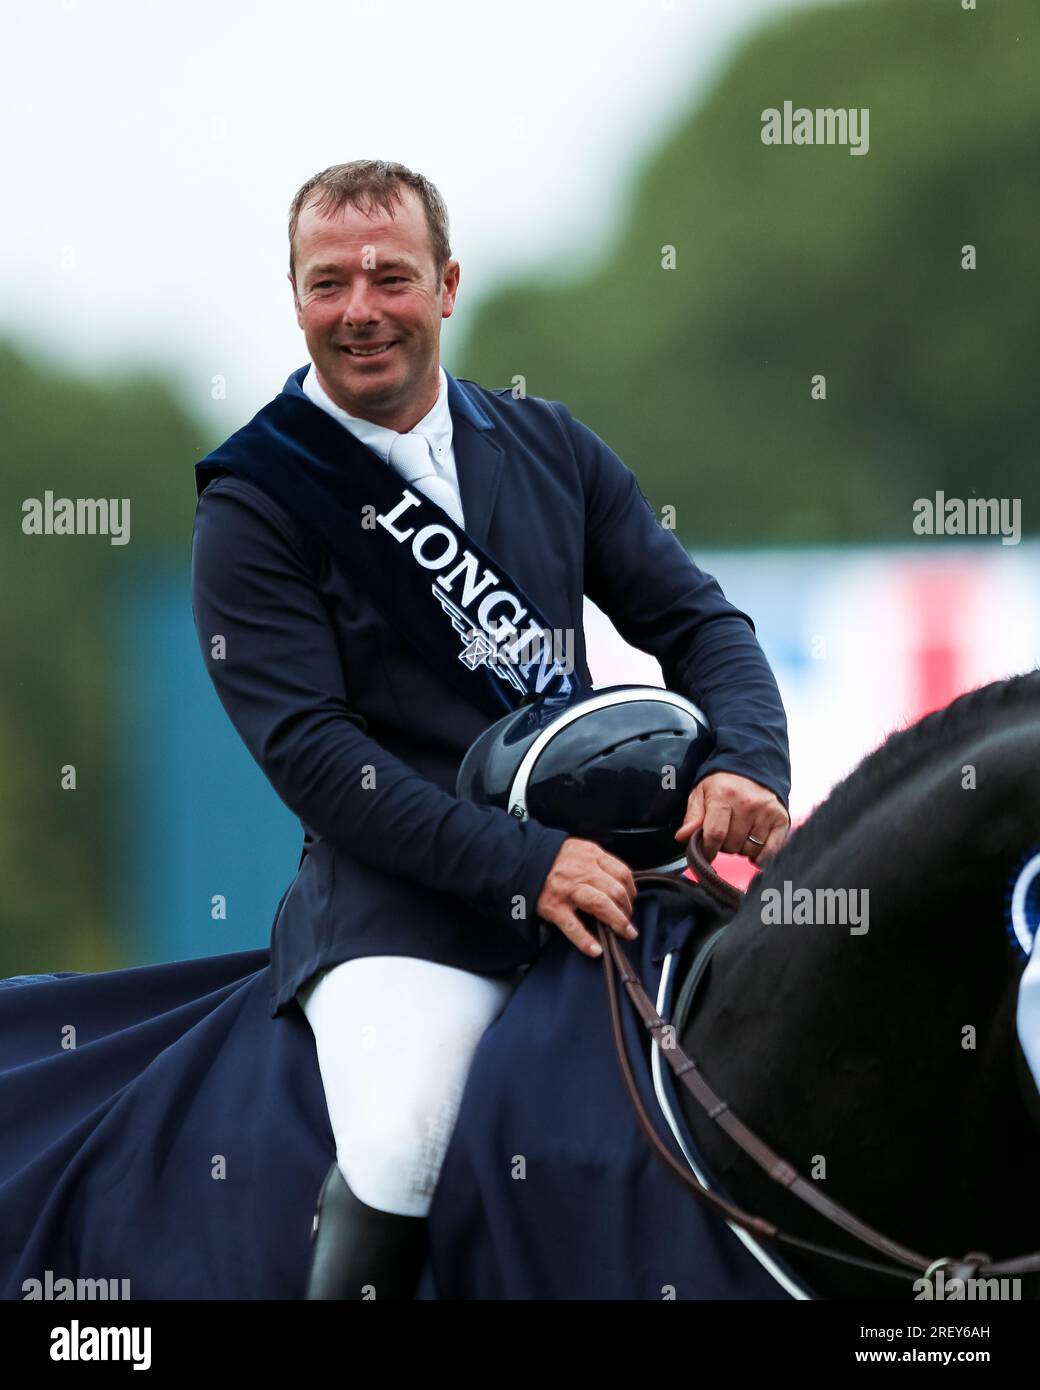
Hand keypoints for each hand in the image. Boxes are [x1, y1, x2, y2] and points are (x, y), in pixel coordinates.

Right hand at [535, 838, 638, 958]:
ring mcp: (568, 890)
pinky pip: (573, 926)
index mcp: (590, 855)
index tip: (631, 901)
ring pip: (601, 904)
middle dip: (627, 909)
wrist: (522, 861)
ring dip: (618, 922)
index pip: (622, 873)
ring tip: (624, 933)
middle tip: (628, 921)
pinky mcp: (554, 907)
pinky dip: (586, 940)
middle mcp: (582, 871)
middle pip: (616, 890)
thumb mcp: (579, 850)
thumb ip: (598, 862)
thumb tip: (619, 883)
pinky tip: (595, 949)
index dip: (631, 890)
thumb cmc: (553, 859)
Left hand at [674, 772, 788, 864]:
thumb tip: (681, 837)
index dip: (708, 850)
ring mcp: (767, 811)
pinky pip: (770, 851)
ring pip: (749, 850)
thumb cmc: (723, 785)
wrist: (752, 769)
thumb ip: (692, 817)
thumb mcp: (701, 794)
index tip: (706, 853)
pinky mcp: (781, 818)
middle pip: (732, 845)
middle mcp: (748, 803)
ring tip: (739, 834)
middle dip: (724, 845)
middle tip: (725, 833)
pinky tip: (754, 851)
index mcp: (723, 795)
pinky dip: (761, 856)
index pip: (715, 834)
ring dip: (741, 849)